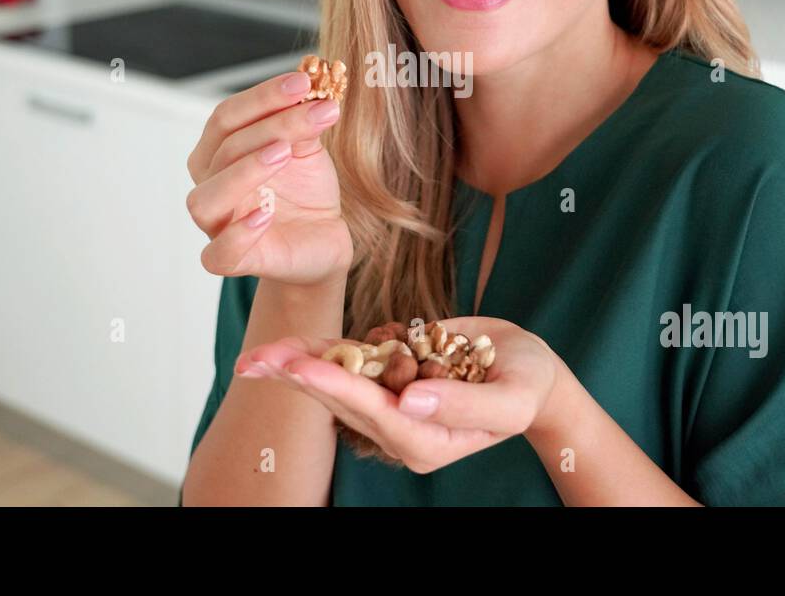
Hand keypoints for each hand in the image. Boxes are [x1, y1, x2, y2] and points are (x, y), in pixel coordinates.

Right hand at [185, 71, 352, 285]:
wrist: (323, 241)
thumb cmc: (305, 192)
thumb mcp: (308, 151)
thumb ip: (302, 123)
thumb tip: (310, 88)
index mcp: (219, 152)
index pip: (227, 116)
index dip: (263, 96)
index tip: (305, 82)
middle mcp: (210, 184)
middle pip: (224, 148)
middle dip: (272, 124)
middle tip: (315, 111)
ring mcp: (217, 224)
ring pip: (208, 198)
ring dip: (244, 171)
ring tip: (284, 153)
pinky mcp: (233, 260)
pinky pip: (218, 254)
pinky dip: (238, 233)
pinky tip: (266, 213)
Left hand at [234, 317, 559, 473]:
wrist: (528, 370)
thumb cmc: (527, 384)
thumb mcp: (512, 397)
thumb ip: (467, 405)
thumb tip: (413, 399)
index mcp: (429, 439)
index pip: (376, 413)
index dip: (338, 388)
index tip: (303, 368)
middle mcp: (403, 427)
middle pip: (343, 402)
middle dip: (300, 378)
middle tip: (258, 362)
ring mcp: (394, 403)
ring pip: (338, 382)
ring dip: (297, 366)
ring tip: (255, 358)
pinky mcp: (392, 375)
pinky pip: (353, 361)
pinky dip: (322, 349)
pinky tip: (288, 346)